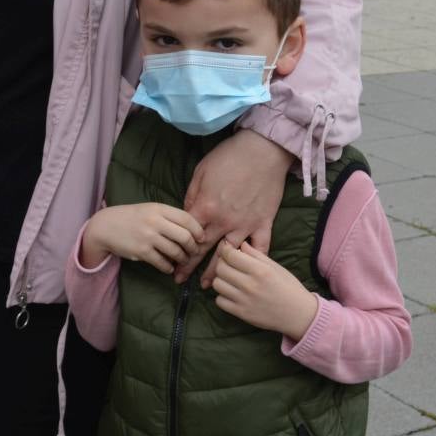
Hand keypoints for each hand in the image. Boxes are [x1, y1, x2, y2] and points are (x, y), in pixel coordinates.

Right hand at [82, 203, 205, 274]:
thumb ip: (168, 216)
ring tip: (182, 261)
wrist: (105, 226)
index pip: (187, 218)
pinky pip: (162, 263)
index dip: (198, 230)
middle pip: (185, 236)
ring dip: (182, 259)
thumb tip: (191, 229)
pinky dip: (168, 267)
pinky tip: (169, 268)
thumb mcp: (149, 209)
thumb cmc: (131, 217)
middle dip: (193, 247)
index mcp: (159, 208)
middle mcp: (155, 221)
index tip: (201, 238)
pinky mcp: (141, 251)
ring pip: (175, 251)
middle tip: (193, 252)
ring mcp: (148, 237)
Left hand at [180, 129, 293, 285]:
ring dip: (217, 271)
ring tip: (209, 286)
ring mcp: (246, 225)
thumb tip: (186, 215)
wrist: (263, 150)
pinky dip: (253, 262)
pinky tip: (246, 273)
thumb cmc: (229, 157)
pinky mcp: (264, 223)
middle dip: (190, 266)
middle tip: (180, 280)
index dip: (178, 252)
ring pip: (229, 255)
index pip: (187, 236)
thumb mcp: (201, 172)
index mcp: (206, 208)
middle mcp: (224, 221)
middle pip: (204, 250)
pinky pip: (260, 248)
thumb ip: (191, 197)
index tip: (171, 264)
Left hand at [212, 241, 318, 339]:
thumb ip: (256, 254)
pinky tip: (233, 294)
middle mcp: (250, 285)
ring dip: (222, 279)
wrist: (298, 314)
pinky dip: (223, 296)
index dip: (226, 250)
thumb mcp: (275, 266)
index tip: (228, 251)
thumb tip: (241, 244)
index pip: (230, 255)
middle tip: (229, 265)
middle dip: (222, 263)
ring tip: (231, 279)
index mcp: (259, 270)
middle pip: (220, 268)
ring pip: (217, 284)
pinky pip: (220, 301)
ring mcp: (244, 300)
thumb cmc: (289, 287)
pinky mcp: (241, 314)